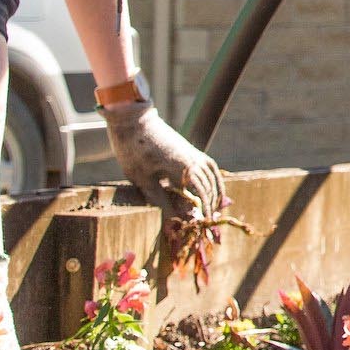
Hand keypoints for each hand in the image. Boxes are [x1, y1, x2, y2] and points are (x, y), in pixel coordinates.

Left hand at [102, 101, 224, 222]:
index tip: (200, 227)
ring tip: (215, 209)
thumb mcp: (142, 179)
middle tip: (208, 224)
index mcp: (182, 168)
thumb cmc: (134, 150)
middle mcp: (194, 160)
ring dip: (215, 194)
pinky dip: (214, 179)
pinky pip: (209, 167)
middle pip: (208, 188)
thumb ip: (159, 199)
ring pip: (212, 177)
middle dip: (209, 207)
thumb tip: (171, 220)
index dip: (201, 213)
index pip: (198, 196)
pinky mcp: (190, 150)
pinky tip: (212, 188)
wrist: (134, 121)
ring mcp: (194, 153)